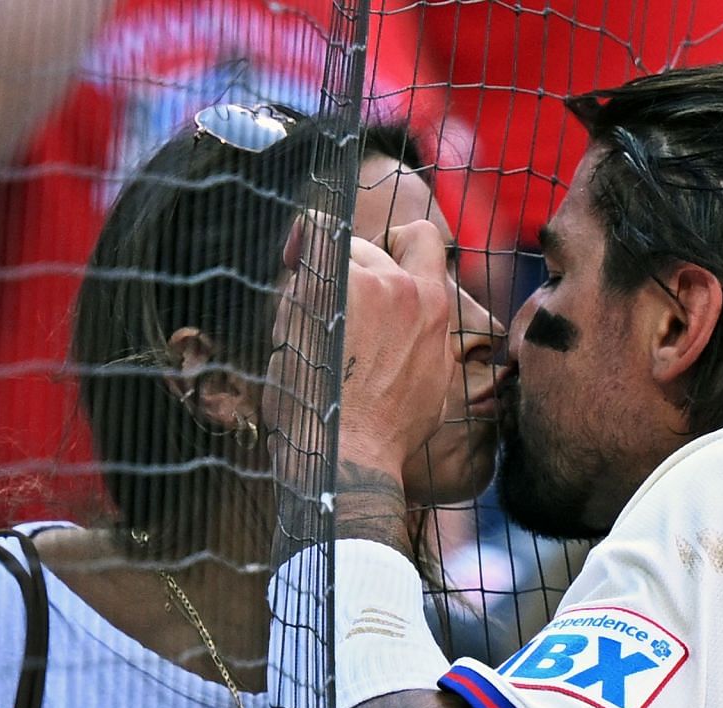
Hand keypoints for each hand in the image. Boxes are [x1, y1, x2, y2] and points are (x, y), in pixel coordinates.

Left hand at [267, 213, 455, 483]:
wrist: (353, 455)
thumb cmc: (389, 431)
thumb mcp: (433, 378)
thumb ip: (425, 336)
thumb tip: (419, 324)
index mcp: (433, 304)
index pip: (422, 236)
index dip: (392, 240)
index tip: (369, 262)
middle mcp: (399, 286)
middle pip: (362, 247)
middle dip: (343, 274)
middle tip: (328, 316)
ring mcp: (357, 287)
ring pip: (325, 261)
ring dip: (312, 293)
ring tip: (312, 344)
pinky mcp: (314, 297)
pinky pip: (296, 271)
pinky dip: (290, 296)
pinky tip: (289, 332)